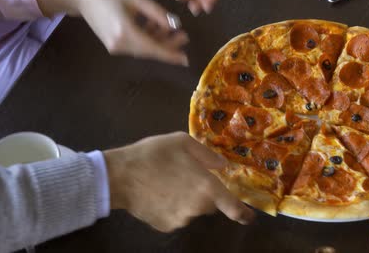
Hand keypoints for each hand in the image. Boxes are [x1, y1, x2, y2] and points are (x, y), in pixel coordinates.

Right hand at [36, 0, 188, 65]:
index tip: (185, 59)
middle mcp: (119, 44)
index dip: (170, 54)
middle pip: (149, 50)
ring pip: (143, 48)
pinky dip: (147, 38)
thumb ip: (156, 13)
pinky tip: (154, 26)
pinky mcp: (114, 45)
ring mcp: (115, 46)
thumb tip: (174, 25)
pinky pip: (136, 45)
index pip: (153, 48)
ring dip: (158, 40)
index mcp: (125, 32)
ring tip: (172, 29)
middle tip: (184, 36)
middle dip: (168, 45)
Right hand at [104, 132, 254, 231]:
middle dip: (204, 193)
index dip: (243, 214)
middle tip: (186, 177)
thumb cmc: (153, 154)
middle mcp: (197, 207)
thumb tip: (222, 166)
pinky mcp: (165, 226)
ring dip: (187, 200)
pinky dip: (172, 207)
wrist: (119, 176)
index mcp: (206, 187)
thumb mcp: (183, 142)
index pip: (232, 207)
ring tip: (168, 182)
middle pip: (209, 204)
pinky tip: (158, 193)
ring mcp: (181, 219)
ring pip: (192, 210)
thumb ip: (207, 156)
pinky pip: (176, 216)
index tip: (248, 217)